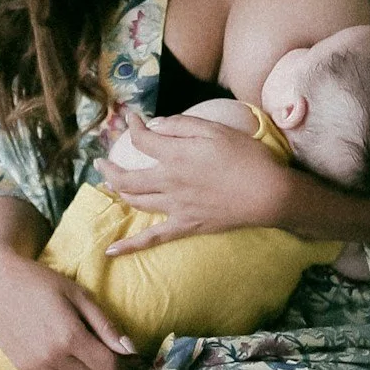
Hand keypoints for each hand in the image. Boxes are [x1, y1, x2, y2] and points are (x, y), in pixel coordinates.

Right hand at [0, 249, 138, 369]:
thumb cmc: (41, 283)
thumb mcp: (79, 295)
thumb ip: (106, 325)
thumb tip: (131, 349)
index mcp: (69, 337)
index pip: (109, 368)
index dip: (127, 366)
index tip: (134, 359)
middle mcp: (52, 358)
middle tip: (126, 366)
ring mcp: (36, 368)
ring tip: (107, 369)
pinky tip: (82, 368)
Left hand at [102, 109, 289, 253]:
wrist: (268, 194)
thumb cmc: (247, 158)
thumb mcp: (216, 130)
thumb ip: (182, 124)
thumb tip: (156, 125)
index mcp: (175, 155)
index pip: (141, 140)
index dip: (132, 127)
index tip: (131, 119)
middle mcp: (168, 182)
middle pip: (126, 177)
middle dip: (109, 167)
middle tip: (101, 161)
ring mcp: (175, 207)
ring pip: (136, 201)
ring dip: (118, 192)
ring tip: (111, 186)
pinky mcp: (185, 226)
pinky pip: (152, 238)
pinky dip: (130, 245)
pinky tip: (111, 250)